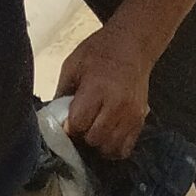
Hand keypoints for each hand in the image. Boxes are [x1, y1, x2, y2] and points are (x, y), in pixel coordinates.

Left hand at [58, 20, 154, 159]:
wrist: (132, 45)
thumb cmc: (100, 52)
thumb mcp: (73, 65)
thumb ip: (62, 93)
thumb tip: (56, 119)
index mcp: (96, 88)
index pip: (78, 123)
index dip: (70, 126)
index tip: (68, 121)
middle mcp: (116, 105)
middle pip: (94, 139)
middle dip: (84, 136)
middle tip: (81, 125)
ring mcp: (130, 115)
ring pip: (110, 148)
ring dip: (98, 144)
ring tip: (94, 131)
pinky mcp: (140, 122)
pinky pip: (125, 149)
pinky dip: (113, 148)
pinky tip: (107, 136)